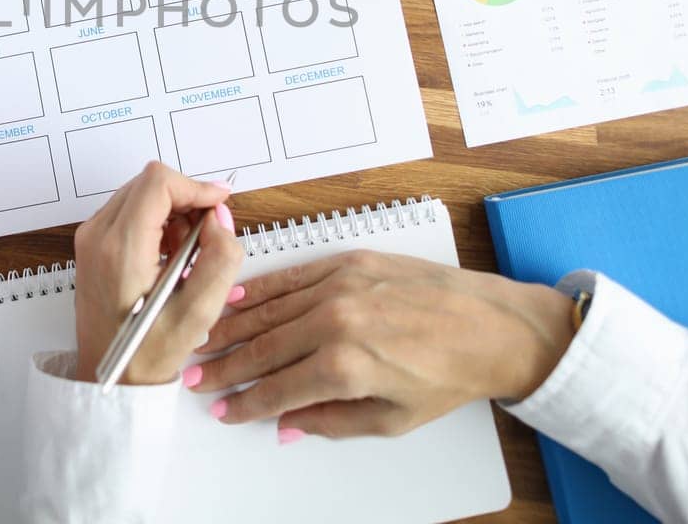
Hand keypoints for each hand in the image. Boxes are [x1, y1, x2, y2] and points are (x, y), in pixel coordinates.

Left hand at [73, 162, 242, 384]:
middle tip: (205, 237)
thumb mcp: (200, 312)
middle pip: (149, 183)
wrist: (112, 378)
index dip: (196, 187)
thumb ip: (221, 257)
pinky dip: (155, 222)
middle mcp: (97, 236)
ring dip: (171, 213)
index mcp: (121, 249)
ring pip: (140, 193)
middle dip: (185, 201)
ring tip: (185, 254)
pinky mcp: (91, 244)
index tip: (219, 206)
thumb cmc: (148, 352)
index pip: (159, 183)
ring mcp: (90, 238)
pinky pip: (129, 210)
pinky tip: (167, 257)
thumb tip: (218, 217)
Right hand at [189, 250, 574, 437]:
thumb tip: (287, 425)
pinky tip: (237, 300)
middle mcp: (336, 321)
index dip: (244, 403)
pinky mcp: (350, 261)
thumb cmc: (449, 374)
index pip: (276, 389)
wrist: (491, 327)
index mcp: (345, 366)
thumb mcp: (392, 419)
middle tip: (196, 378)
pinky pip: (292, 276)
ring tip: (204, 341)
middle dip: (225, 367)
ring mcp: (340, 285)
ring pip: (269, 310)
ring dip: (232, 328)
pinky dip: (262, 289)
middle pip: (263, 348)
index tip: (223, 410)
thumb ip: (331, 422)